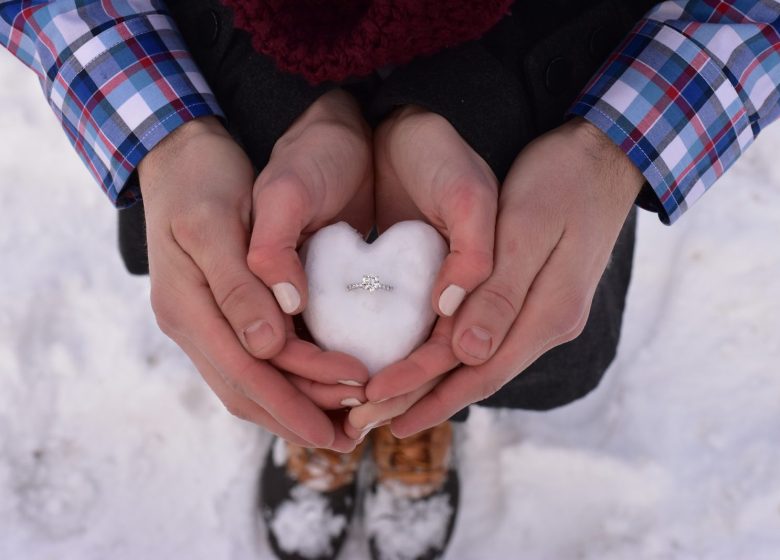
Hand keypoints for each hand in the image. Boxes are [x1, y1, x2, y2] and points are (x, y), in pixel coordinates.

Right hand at [140, 90, 372, 450]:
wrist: (181, 153)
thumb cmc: (202, 178)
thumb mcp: (216, 222)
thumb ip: (238, 286)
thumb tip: (266, 349)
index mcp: (186, 306)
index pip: (245, 372)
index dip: (293, 402)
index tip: (340, 423)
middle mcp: (191, 324)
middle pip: (246, 390)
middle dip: (298, 417)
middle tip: (351, 437)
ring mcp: (202, 320)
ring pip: (248, 383)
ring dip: (294, 407)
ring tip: (342, 423)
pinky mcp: (218, 312)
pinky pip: (251, 362)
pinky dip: (286, 381)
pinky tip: (318, 386)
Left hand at [353, 117, 643, 437]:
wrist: (604, 155)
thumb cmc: (562, 181)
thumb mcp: (528, 229)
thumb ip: (502, 293)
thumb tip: (469, 355)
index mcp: (548, 313)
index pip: (480, 370)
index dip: (427, 393)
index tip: (376, 407)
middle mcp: (548, 323)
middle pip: (477, 376)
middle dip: (421, 400)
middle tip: (367, 420)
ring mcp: (544, 312)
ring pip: (481, 361)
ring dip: (433, 384)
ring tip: (387, 402)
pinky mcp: (535, 297)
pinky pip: (488, 338)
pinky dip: (452, 356)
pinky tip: (426, 361)